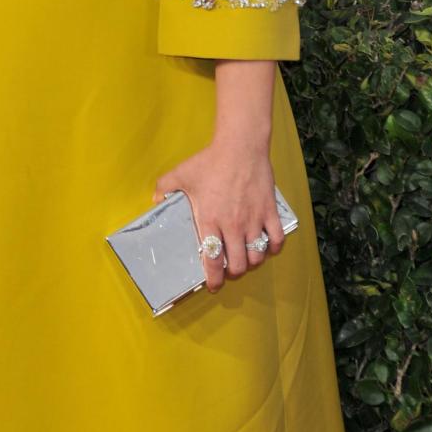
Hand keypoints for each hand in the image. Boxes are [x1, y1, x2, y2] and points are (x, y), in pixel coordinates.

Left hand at [154, 140, 284, 292]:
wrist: (240, 146)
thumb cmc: (210, 160)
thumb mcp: (181, 173)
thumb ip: (164, 188)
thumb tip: (155, 200)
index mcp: (210, 220)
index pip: (212, 259)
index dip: (213, 278)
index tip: (213, 285)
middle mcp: (232, 225)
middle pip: (238, 265)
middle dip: (233, 273)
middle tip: (229, 270)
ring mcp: (253, 220)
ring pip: (257, 257)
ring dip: (251, 263)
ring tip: (245, 259)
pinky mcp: (269, 212)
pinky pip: (277, 240)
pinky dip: (273, 249)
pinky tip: (266, 247)